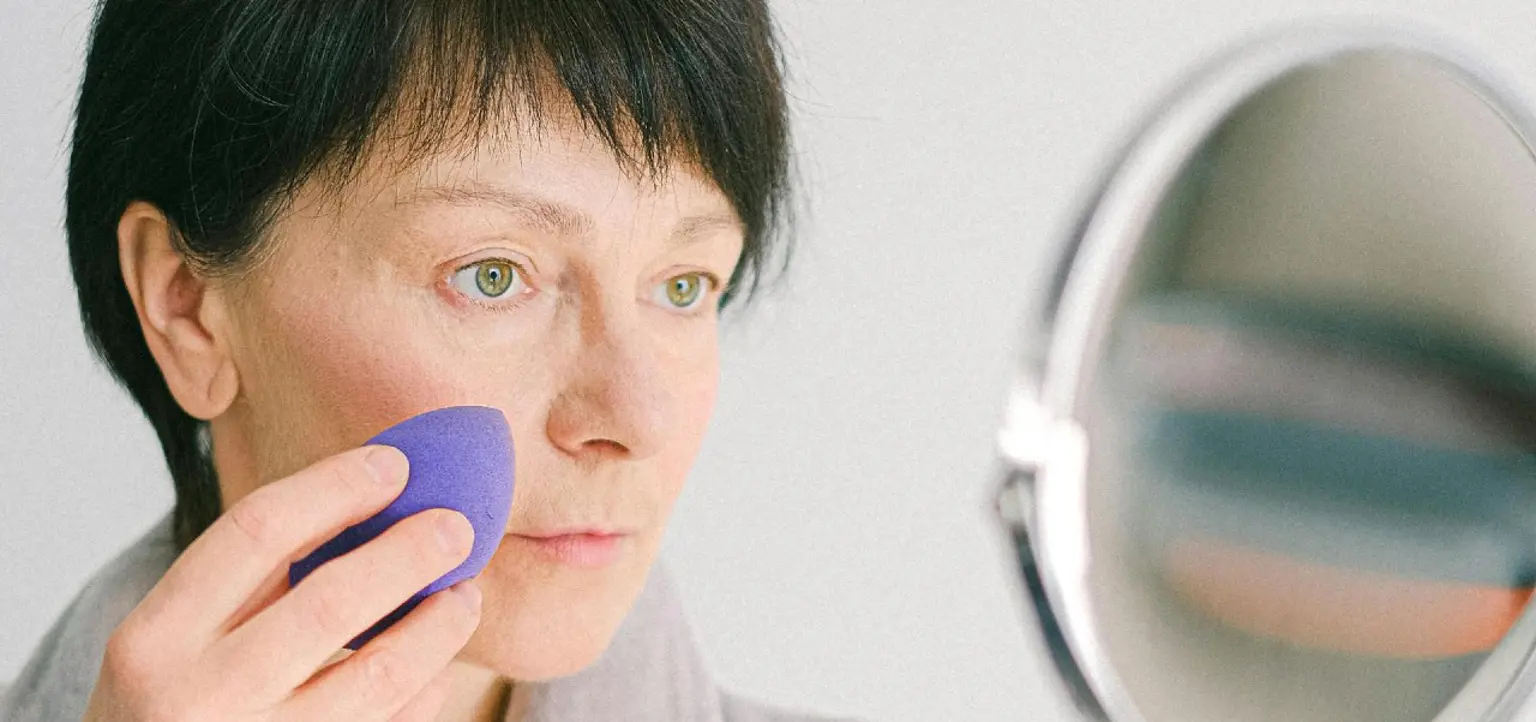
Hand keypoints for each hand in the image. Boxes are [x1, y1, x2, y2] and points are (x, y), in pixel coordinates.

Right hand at [82, 445, 481, 720]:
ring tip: (463, 595)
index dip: (335, 487)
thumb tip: (368, 496)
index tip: (395, 466)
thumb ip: (251, 580)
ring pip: (378, 676)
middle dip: (406, 555)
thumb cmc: (172, 706)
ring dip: (437, 626)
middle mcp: (198, 697)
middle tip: (457, 527)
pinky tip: (436, 667)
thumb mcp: (173, 641)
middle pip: (329, 603)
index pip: (256, 531)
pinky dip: (425, 691)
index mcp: (155, 638)